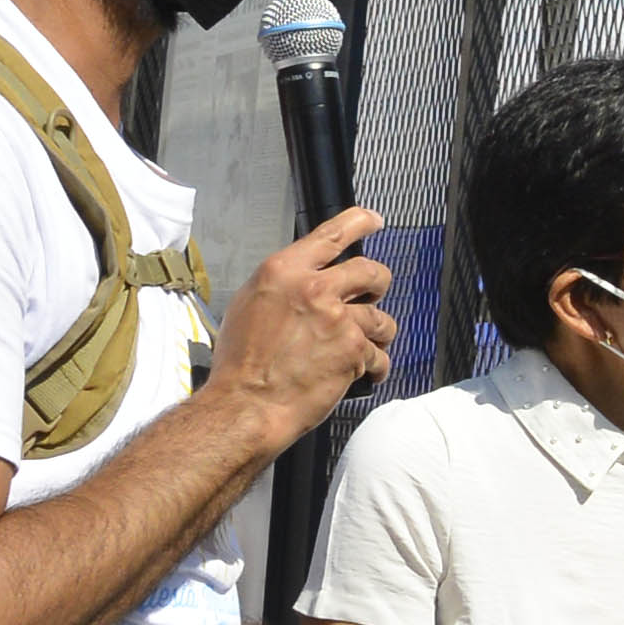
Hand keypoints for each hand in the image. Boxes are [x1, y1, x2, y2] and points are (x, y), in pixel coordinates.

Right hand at [208, 208, 396, 445]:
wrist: (246, 404)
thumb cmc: (241, 363)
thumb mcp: (251, 305)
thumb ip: (285, 286)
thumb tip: (307, 282)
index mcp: (284, 271)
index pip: (330, 234)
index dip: (359, 223)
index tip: (374, 220)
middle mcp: (314, 288)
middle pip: (371, 271)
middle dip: (378, 284)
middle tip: (373, 295)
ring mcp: (338, 318)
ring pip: (382, 317)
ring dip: (377, 333)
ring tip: (363, 348)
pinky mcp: (354, 349)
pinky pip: (380, 355)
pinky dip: (374, 367)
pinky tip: (361, 374)